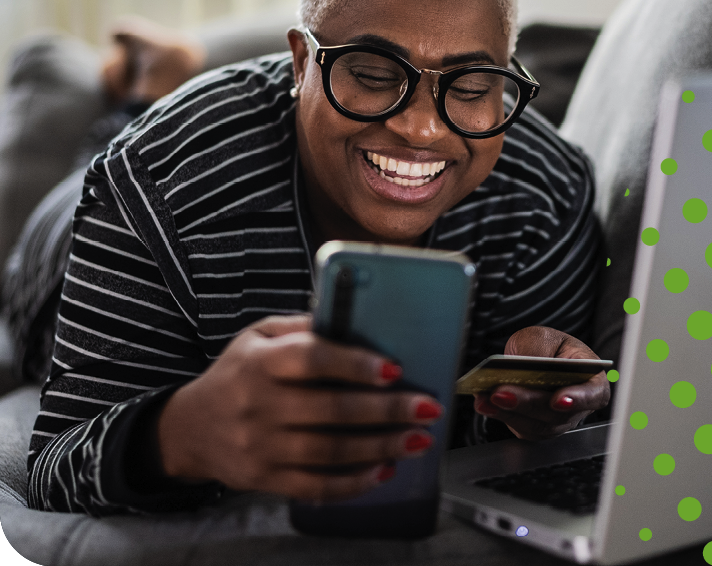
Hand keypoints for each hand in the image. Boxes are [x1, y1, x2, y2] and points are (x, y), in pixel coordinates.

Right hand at [158, 314, 442, 501]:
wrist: (190, 429)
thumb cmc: (238, 373)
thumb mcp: (259, 335)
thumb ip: (303, 329)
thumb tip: (356, 320)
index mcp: (260, 362)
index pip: (311, 361)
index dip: (354, 365)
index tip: (395, 368)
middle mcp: (258, 405)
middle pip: (331, 410)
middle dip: (386, 410)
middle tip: (427, 408)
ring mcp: (260, 447)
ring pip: (329, 451)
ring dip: (380, 446)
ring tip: (418, 439)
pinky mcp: (264, 479)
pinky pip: (315, 485)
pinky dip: (354, 482)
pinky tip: (384, 470)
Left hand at [473, 326, 609, 440]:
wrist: (538, 358)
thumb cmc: (550, 348)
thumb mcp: (545, 338)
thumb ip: (538, 350)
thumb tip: (523, 365)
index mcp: (592, 380)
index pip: (593, 394)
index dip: (578, 399)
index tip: (557, 400)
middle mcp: (577, 407)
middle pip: (555, 413)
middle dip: (526, 403)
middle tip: (501, 393)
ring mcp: (556, 422)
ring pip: (535, 425)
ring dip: (508, 413)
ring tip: (485, 398)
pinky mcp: (535, 428)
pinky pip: (519, 427)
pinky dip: (500, 415)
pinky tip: (484, 403)